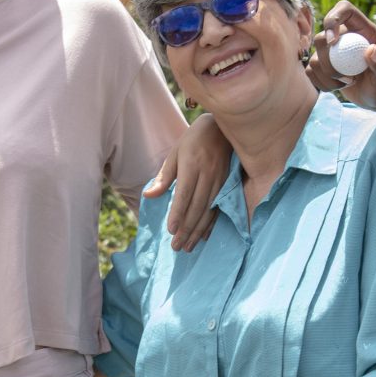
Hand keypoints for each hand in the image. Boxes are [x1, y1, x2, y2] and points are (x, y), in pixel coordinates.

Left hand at [142, 112, 230, 251]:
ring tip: (188, 246)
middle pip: (197, 207)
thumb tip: (148, 195)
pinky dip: (211, 224)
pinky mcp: (227, 185)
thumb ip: (164, 177)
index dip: (178, 213)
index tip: (171, 230)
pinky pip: (219, 208)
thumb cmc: (193, 141)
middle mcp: (208, 175)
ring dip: (198, 231)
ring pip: (209, 211)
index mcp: (192, 166)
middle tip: (177, 247)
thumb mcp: (175, 154)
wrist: (222, 129)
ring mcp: (220, 181)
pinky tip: (204, 236)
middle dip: (186, 229)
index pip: (184, 194)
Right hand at [310, 1, 375, 111]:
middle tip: (348, 79)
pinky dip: (322, 83)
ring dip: (327, 76)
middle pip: (321, 37)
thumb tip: (371, 50)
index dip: (333, 19)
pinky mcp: (322, 65)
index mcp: (361, 29)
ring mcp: (331, 51)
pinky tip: (336, 88)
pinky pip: (310, 71)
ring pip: (314, 58)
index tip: (332, 41)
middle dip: (329, 62)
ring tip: (347, 84)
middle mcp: (344, 36)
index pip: (344, 9)